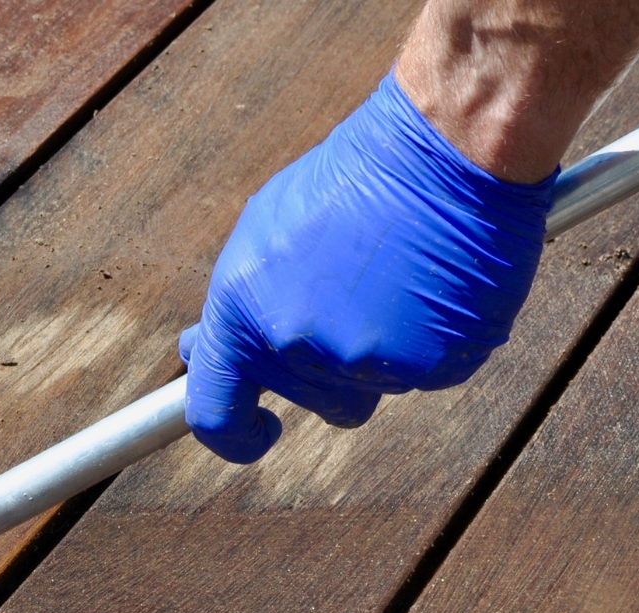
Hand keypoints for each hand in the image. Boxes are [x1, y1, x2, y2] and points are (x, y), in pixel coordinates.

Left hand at [182, 72, 557, 463]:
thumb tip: (195, 353)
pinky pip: (423, 375)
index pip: (215, 411)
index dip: (235, 436)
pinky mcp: (428, 364)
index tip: (260, 431)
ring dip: (380, 350)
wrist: (443, 149)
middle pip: (310, 398)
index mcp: (243, 309)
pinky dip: (431, 342)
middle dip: (327, 363)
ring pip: (369, 389)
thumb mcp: (266, 231)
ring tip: (398, 276)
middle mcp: (295, 343)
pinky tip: (435, 285)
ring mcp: (363, 359)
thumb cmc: (354, 181)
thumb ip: (236, 306)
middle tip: (356, 291)